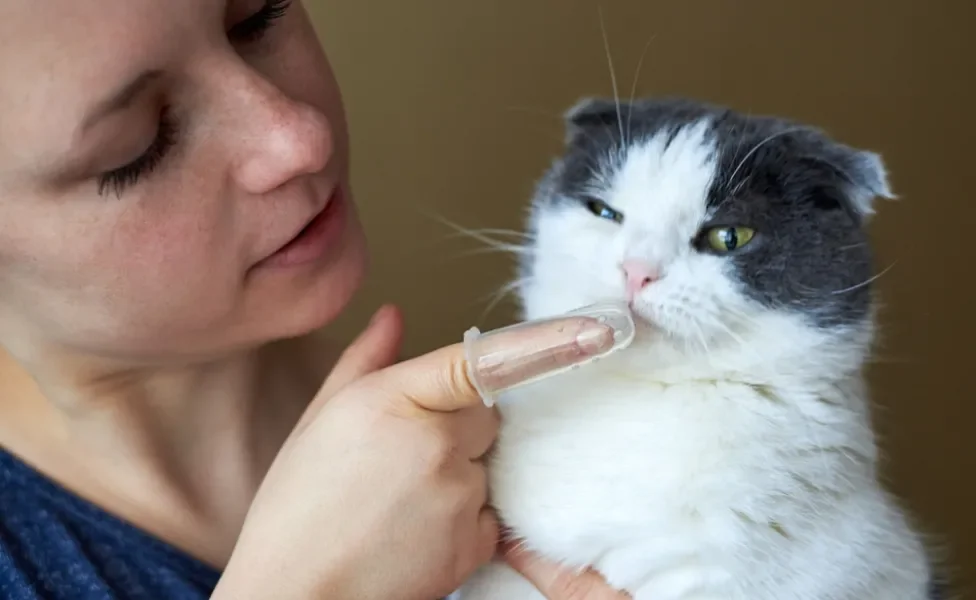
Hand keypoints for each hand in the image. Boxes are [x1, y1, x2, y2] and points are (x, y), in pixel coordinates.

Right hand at [214, 304, 615, 599]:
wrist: (296, 590)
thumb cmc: (297, 506)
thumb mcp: (321, 418)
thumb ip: (366, 359)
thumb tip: (394, 315)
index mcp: (394, 399)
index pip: (485, 360)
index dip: (550, 342)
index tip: (599, 330)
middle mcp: (436, 441)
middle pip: (488, 415)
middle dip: (458, 427)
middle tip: (402, 457)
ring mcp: (459, 494)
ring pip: (486, 465)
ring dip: (458, 474)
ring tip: (398, 502)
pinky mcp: (472, 541)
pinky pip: (489, 512)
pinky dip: (464, 518)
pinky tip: (415, 530)